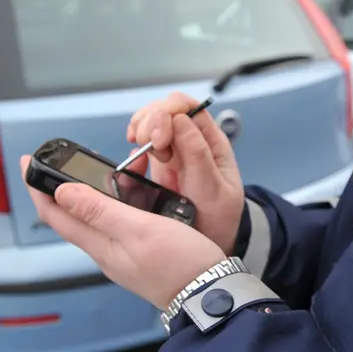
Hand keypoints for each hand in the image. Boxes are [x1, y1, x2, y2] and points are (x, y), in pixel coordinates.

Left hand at [22, 155, 225, 309]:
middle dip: (61, 186)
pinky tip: (130, 193)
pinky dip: (117, 201)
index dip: (38, 187)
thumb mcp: (138, 229)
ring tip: (96, 171)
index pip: (55, 214)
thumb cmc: (180, 265)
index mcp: (100, 244)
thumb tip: (61, 192)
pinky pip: (118, 222)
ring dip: (91, 192)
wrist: (211, 294)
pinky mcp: (140, 252)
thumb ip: (99, 210)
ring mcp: (122, 252)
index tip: (28, 161)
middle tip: (60, 161)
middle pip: (72, 214)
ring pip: (96, 216)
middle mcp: (106, 250)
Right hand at [126, 92, 244, 254]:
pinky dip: (133, 146)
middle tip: (147, 145)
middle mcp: (191, 142)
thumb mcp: (215, 191)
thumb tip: (181, 121)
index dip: (169, 112)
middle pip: (165, 110)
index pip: (188, 107)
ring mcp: (173, 152)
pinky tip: (134, 159)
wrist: (209, 245)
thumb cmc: (219, 219)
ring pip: (151, 123)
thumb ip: (199, 156)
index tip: (159, 138)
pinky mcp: (157, 166)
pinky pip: (141, 145)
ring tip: (140, 148)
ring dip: (140, 130)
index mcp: (211, 142)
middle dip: (151, 121)